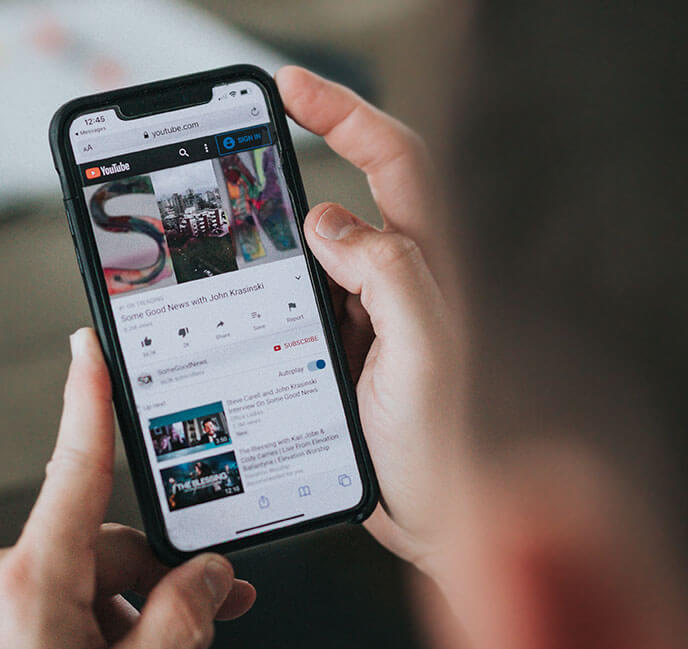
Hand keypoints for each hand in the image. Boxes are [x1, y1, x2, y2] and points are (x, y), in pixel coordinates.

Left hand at [0, 327, 255, 648]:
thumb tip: (210, 576)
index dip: (88, 402)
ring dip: (122, 627)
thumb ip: (179, 630)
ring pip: (71, 589)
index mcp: (32, 586)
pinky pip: (35, 613)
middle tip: (214, 628)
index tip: (90, 344)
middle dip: (161, 588)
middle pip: (100, 553)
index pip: (74, 472)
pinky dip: (80, 639)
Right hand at [277, 66, 464, 578]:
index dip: (345, 116)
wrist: (442, 520)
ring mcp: (369, 326)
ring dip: (275, 262)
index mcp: (432, 271)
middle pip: (342, 208)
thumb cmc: (454, 446)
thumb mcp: (428, 353)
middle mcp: (399, 288)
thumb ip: (390, 275)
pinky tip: (249, 326)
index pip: (395, 165)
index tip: (290, 89)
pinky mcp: (341, 361)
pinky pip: (299, 317)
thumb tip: (330, 221)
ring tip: (233, 270)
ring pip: (311, 267)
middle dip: (290, 189)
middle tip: (234, 188)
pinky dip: (272, 312)